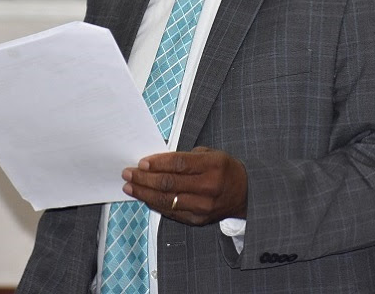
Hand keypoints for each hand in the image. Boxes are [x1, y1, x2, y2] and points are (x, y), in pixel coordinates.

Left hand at [121, 147, 247, 225]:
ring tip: (130, 186)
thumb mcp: (210, 154)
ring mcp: (203, 206)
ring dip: (144, 193)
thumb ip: (185, 157)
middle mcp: (208, 187)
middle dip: (144, 178)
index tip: (141, 163)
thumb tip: (155, 162)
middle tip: (128, 173)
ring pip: (166, 200)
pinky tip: (145, 197)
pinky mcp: (198, 219)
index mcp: (212, 166)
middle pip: (169, 183)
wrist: (245, 194)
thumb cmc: (224, 169)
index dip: (157, 163)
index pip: (179, 164)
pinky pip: (171, 212)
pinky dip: (155, 204)